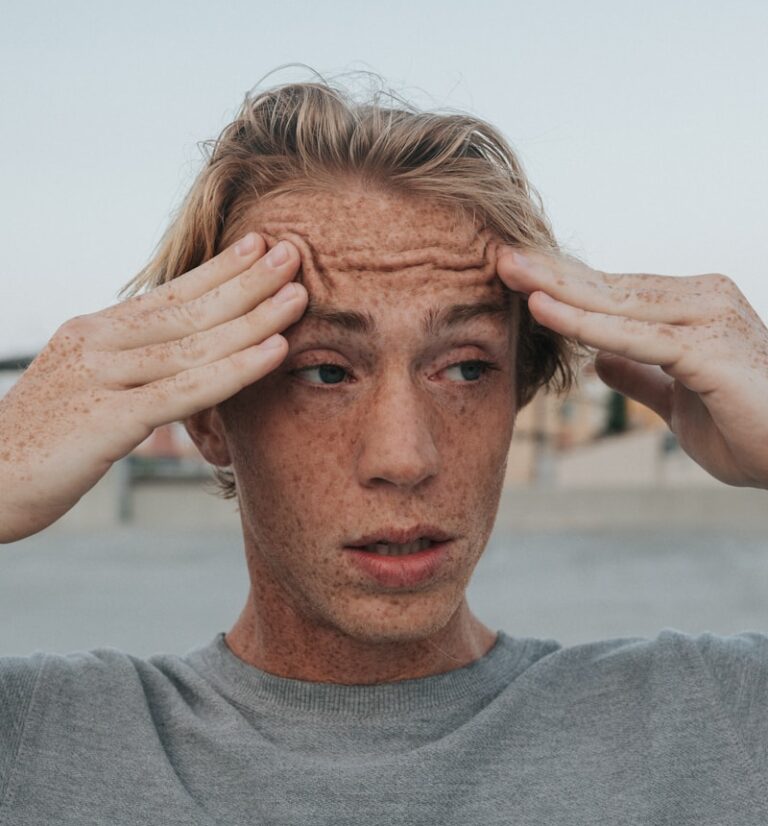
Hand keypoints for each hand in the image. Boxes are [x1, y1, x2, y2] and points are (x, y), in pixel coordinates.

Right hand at [0, 235, 306, 542]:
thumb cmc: (40, 441)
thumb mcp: (84, 388)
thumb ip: (129, 368)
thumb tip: (180, 358)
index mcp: (94, 332)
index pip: (168, 294)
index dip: (218, 270)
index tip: (258, 245)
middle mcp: (98, 344)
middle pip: (188, 309)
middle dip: (247, 282)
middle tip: (294, 253)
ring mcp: (101, 378)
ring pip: (194, 344)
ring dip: (254, 318)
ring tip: (298, 295)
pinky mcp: (106, 420)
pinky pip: (185, 390)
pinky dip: (235, 370)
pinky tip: (274, 351)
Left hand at [497, 248, 767, 489]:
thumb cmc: (749, 426)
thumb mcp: (677, 400)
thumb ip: (641, 376)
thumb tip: (598, 361)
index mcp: (688, 310)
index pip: (612, 293)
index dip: (562, 284)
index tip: (515, 274)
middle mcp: (699, 301)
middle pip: (607, 286)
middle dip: (549, 272)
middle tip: (494, 254)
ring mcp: (707, 320)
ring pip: (614, 303)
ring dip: (555, 286)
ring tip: (505, 269)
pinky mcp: (709, 349)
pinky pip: (633, 335)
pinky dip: (584, 323)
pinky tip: (543, 309)